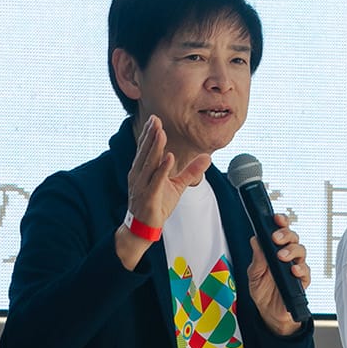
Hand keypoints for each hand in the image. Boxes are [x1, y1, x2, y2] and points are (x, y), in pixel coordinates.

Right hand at [117, 116, 209, 268]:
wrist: (143, 228)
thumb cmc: (157, 204)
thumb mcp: (177, 185)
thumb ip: (191, 171)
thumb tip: (207, 157)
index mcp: (143, 170)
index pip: (146, 149)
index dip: (150, 134)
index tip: (155, 119)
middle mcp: (139, 175)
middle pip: (146, 152)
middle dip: (150, 135)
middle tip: (155, 119)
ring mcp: (142, 186)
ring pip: (149, 163)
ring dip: (155, 147)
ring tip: (161, 132)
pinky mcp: (149, 197)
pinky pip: (156, 180)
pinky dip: (162, 168)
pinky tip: (168, 157)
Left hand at [247, 211, 309, 335]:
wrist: (269, 312)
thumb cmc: (263, 291)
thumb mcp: (254, 274)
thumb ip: (257, 258)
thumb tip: (255, 240)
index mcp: (274, 250)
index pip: (281, 231)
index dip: (281, 222)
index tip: (276, 219)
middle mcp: (287, 256)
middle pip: (293, 237)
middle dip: (285, 234)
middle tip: (276, 238)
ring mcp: (296, 267)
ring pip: (301, 250)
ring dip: (291, 250)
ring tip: (281, 256)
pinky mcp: (302, 280)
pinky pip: (306, 271)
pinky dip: (300, 269)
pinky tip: (293, 270)